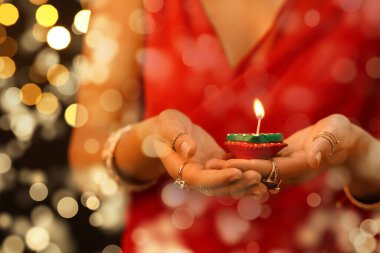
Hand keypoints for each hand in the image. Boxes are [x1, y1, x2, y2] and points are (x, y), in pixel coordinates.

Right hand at [149, 109, 265, 196]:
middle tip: (257, 177)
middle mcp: (196, 175)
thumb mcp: (169, 127)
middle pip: (218, 186)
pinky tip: (264, 174)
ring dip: (245, 184)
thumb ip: (177, 139)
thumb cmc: (165, 127)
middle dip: (238, 183)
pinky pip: (232, 171)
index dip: (219, 178)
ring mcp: (208, 171)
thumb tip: (190, 151)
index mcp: (181, 170)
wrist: (168, 130)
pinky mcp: (217, 164)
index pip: (201, 180)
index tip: (236, 173)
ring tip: (265, 184)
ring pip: (228, 183)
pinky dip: (246, 174)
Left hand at [213, 114, 363, 185]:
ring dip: (235, 168)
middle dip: (235, 171)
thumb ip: (325, 145)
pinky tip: (226, 156)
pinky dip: (243, 161)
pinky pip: (259, 163)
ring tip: (211, 163)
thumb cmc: (341, 134)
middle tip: (211, 167)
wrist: (342, 140)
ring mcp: (284, 168)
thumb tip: (315, 157)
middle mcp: (289, 172)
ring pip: (256, 170)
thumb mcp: (336, 133)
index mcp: (301, 166)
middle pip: (258, 174)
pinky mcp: (280, 161)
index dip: (251, 166)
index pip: (272, 169)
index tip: (231, 164)